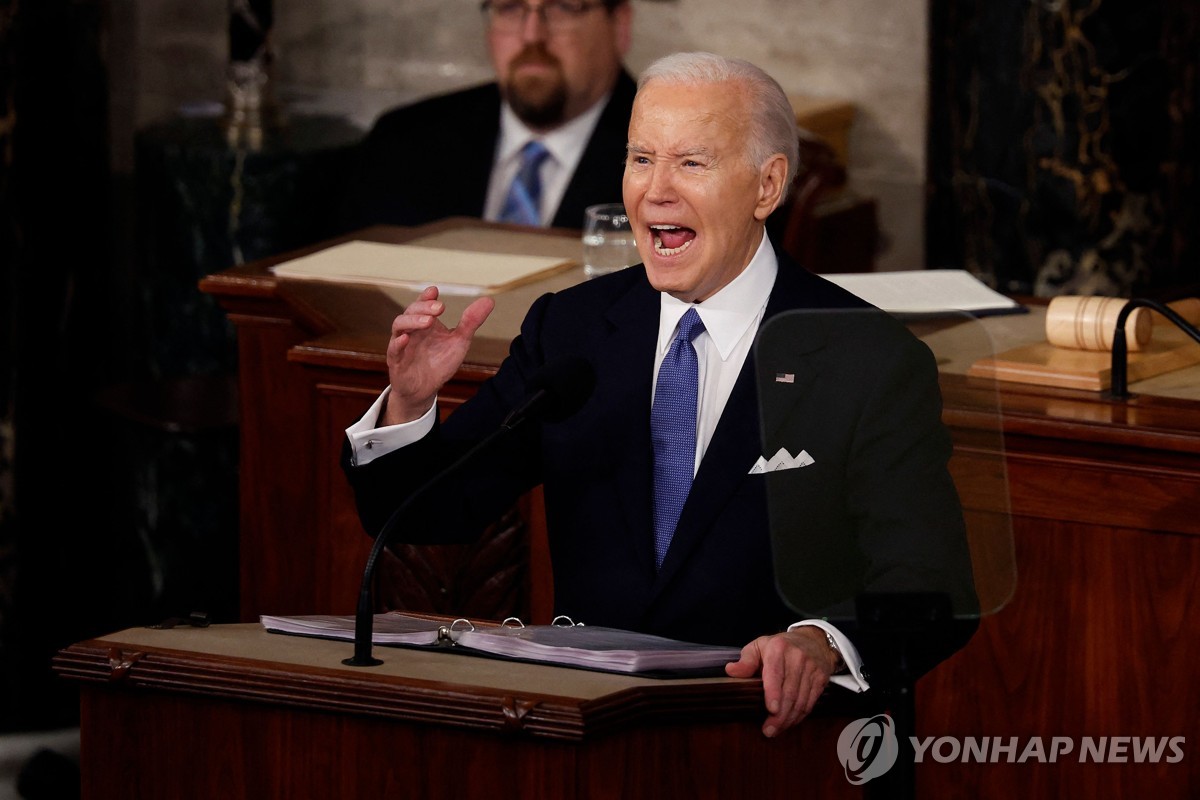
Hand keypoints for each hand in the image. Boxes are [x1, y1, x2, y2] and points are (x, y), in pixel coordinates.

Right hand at [382, 286, 494, 424]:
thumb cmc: (440, 362)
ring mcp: (401, 345)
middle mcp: (411, 330)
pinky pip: (393, 350)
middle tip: (440, 308)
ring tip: (428, 321)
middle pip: (411, 312)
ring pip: (399, 326)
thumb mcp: (459, 341)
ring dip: (412, 321)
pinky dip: (398, 343)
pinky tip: (405, 339)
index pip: (423, 304)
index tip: (435, 291)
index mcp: (425, 323)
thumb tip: (489, 300)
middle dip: (424, 307)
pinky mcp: (396, 362)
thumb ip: (471, 322)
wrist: (425, 389)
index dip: (426, 297)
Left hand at [724, 627, 836, 736]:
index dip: (774, 693)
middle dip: (779, 715)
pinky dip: (799, 716)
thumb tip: (731, 671)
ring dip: (788, 719)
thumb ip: (746, 660)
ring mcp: (811, 669)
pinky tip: (789, 722)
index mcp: (778, 648)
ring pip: (801, 700)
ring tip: (776, 730)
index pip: (776, 673)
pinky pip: (810, 702)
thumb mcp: (759, 646)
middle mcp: (797, 657)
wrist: (812, 641)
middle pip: (789, 692)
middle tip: (768, 730)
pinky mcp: (821, 679)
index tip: (771, 709)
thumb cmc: (780, 646)